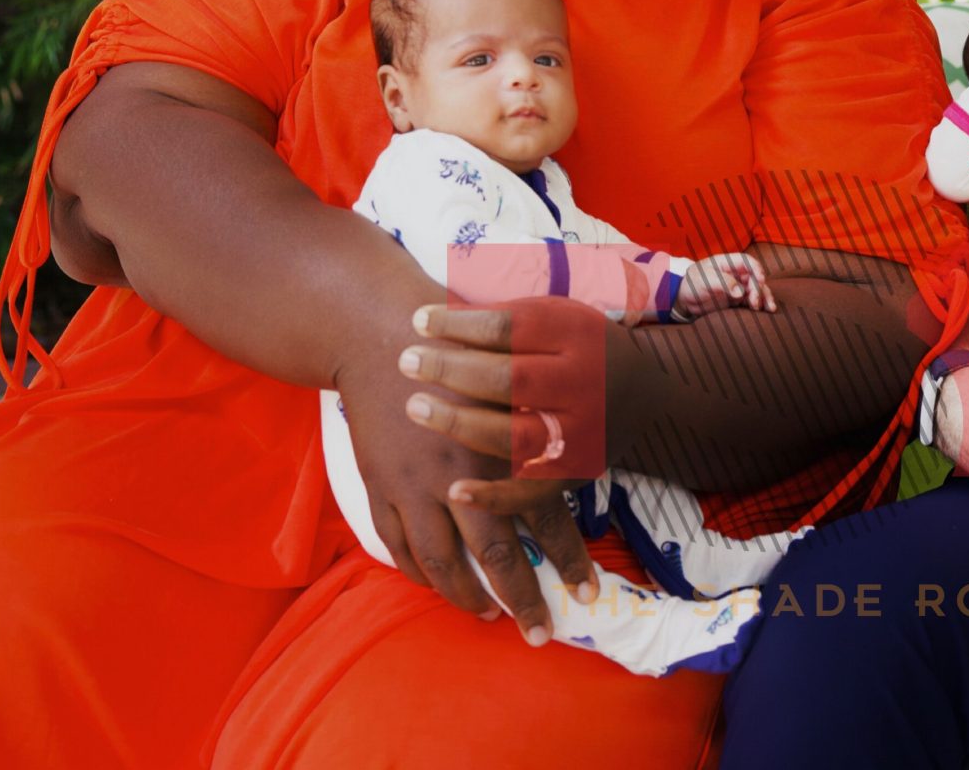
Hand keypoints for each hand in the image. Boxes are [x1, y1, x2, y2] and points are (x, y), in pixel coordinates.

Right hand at [331, 309, 596, 644]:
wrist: (383, 337)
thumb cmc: (460, 350)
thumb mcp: (513, 382)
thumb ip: (543, 432)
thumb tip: (577, 473)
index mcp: (503, 445)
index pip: (544, 517)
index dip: (568, 560)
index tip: (587, 596)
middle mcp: (461, 473)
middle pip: (497, 553)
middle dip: (522, 598)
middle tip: (539, 632)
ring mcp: (414, 485)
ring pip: (443, 562)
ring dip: (468, 596)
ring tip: (489, 614)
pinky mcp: (380, 486)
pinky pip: (399, 547)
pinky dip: (419, 573)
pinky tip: (438, 584)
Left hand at [677, 252, 775, 316]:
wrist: (684, 299)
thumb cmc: (693, 283)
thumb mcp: (705, 280)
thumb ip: (723, 283)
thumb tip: (740, 292)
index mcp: (728, 263)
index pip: (747, 262)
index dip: (757, 269)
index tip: (761, 279)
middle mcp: (736, 273)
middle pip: (755, 278)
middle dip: (759, 289)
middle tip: (755, 302)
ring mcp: (738, 286)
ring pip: (757, 290)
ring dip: (764, 298)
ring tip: (769, 309)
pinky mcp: (737, 299)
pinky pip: (752, 301)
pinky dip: (759, 305)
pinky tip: (765, 312)